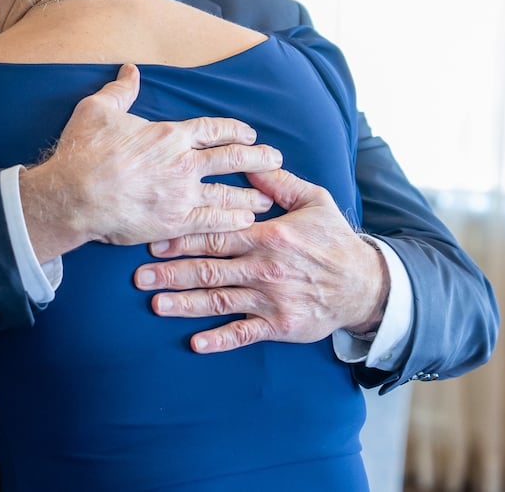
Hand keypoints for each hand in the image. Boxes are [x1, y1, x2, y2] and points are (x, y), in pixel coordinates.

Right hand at [20, 64, 282, 261]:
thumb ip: (120, 90)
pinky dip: (232, 220)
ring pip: (228, 192)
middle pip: (231, 158)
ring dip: (250, 194)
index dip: (234, 130)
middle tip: (275, 158)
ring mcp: (182, 195)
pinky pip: (212, 222)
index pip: (212, 129)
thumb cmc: (83, 152)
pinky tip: (246, 220)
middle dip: (257, 157)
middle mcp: (183, 163)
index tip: (248, 133)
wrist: (73, 194)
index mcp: (169, 135)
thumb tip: (130, 70)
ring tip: (268, 196)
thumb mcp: (97, 109)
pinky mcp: (174, 223)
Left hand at [134, 168, 389, 352]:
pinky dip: (221, 339)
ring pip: (220, 301)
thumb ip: (279, 184)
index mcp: (270, 236)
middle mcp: (266, 269)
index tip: (153, 241)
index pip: (217, 236)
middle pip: (210, 269)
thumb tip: (251, 162)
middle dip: (172, 272)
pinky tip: (196, 343)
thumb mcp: (314, 201)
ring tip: (155, 304)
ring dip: (185, 304)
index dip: (183, 239)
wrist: (365, 284)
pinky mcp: (280, 326)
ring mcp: (272, 300)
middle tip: (139, 276)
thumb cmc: (334, 239)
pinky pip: (246, 334)